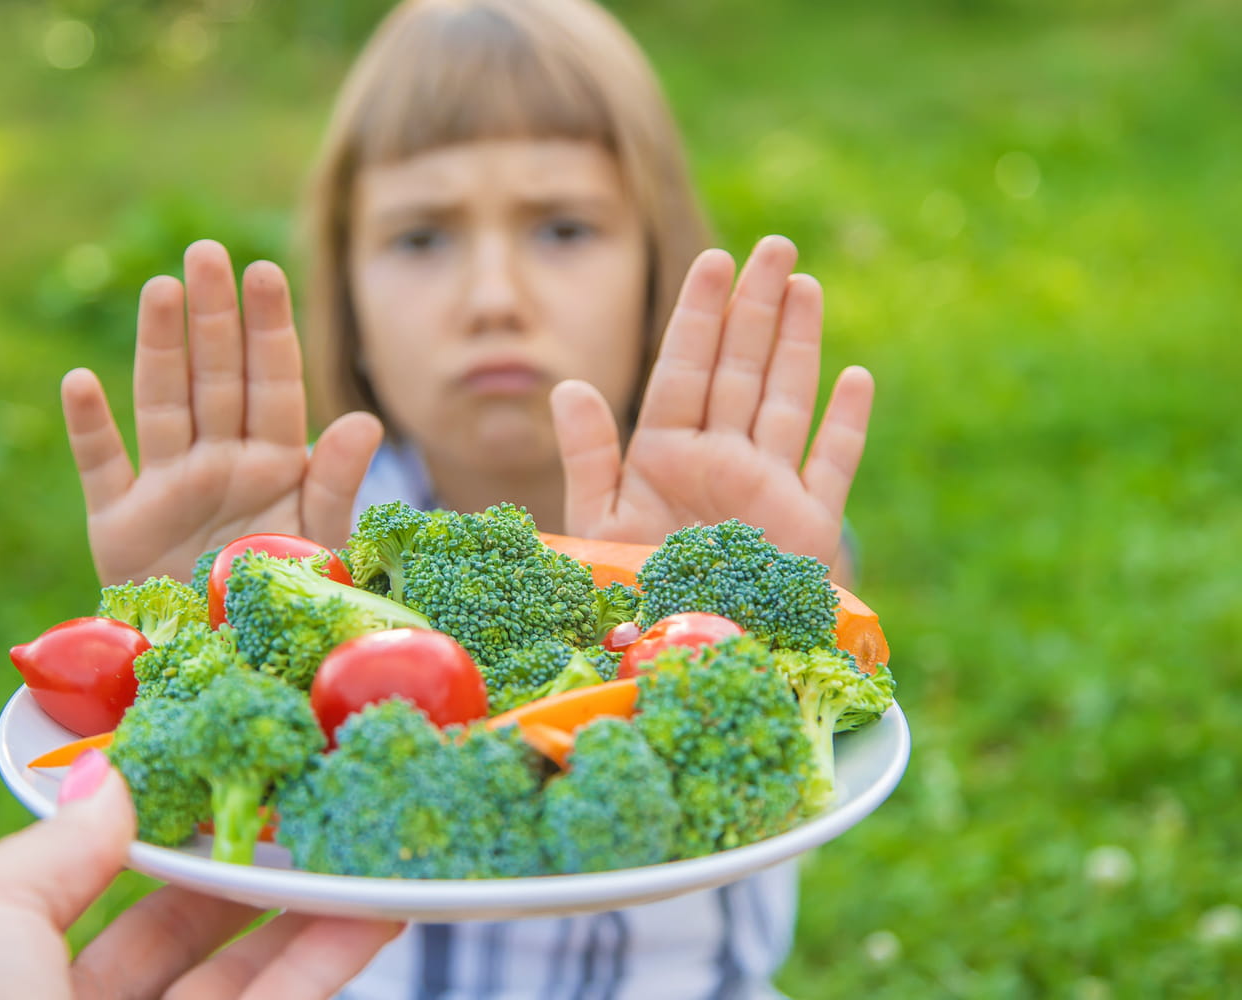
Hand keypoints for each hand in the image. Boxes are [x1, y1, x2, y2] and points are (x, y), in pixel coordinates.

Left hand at [0, 752, 402, 998]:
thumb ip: (54, 846)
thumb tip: (109, 774)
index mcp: (4, 978)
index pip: (101, 889)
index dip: (166, 834)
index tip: (225, 777)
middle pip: (189, 934)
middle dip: (252, 868)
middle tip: (312, 800)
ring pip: (251, 976)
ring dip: (314, 910)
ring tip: (368, 841)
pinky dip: (332, 956)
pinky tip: (378, 907)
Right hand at [62, 240, 382, 586]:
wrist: (220, 667)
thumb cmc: (278, 605)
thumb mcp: (318, 548)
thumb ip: (337, 486)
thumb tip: (366, 421)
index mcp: (275, 465)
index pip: (273, 383)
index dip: (268, 328)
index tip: (265, 270)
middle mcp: (220, 463)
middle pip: (216, 377)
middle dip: (214, 316)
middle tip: (207, 253)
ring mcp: (167, 488)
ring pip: (162, 404)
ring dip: (160, 349)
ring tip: (161, 290)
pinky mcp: (120, 524)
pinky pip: (102, 468)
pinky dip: (90, 429)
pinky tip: (78, 383)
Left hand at [551, 236, 873, 569]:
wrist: (684, 661)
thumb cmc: (633, 599)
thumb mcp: (598, 527)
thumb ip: (589, 456)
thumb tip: (567, 385)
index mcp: (664, 456)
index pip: (684, 369)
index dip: (700, 315)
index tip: (714, 260)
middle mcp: (719, 462)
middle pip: (739, 370)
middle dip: (754, 309)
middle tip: (773, 246)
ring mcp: (767, 489)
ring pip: (784, 400)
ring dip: (796, 345)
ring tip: (803, 285)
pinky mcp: (806, 527)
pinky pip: (830, 466)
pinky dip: (844, 424)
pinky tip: (855, 376)